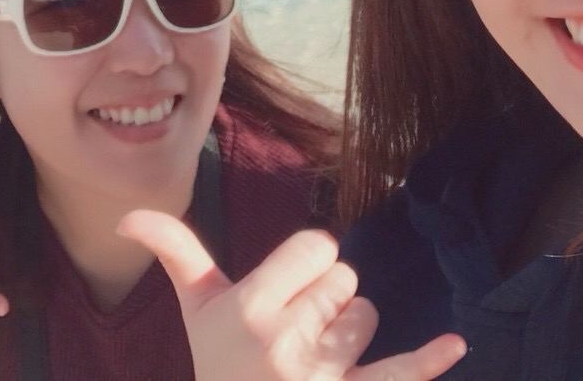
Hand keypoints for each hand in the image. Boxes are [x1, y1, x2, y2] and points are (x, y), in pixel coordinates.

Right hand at [118, 210, 464, 380]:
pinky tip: (454, 345)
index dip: (306, 263)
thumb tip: (128, 217)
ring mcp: (319, 376)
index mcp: (248, 308)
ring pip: (366, 317)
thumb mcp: (197, 313)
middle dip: (325, 301)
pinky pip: (398, 374)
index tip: (284, 290)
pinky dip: (428, 360)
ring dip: (348, 336)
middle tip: (289, 335)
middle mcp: (283, 341)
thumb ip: (176, 253)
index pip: (316, 246)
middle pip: (344, 280)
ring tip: (309, 365)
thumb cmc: (218, 369)